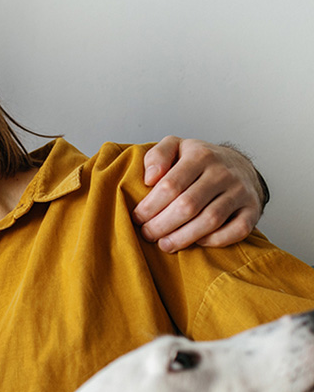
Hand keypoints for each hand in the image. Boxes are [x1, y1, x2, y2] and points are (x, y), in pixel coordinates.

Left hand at [132, 137, 265, 252]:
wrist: (238, 165)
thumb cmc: (198, 161)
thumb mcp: (175, 147)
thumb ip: (157, 156)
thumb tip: (149, 178)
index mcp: (200, 155)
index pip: (170, 185)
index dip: (149, 207)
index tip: (138, 218)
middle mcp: (223, 172)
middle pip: (187, 206)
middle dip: (161, 225)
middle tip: (148, 234)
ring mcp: (240, 191)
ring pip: (210, 221)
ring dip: (183, 237)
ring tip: (165, 244)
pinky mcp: (253, 209)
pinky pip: (236, 231)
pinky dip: (215, 241)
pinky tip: (197, 242)